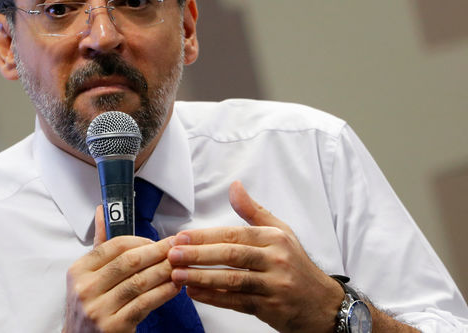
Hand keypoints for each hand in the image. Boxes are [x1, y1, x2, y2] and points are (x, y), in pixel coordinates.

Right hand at [63, 206, 180, 332]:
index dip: (140, 241)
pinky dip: (163, 293)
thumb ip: (99, 245)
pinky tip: (174, 287)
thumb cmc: (88, 306)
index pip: (114, 246)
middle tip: (176, 247)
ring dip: (164, 272)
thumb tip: (102, 212)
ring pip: (139, 282)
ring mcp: (99, 309)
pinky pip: (145, 304)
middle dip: (157, 252)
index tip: (158, 241)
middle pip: (129, 262)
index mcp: (78, 270)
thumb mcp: (86, 275)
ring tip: (180, 265)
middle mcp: (85, 288)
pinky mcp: (114, 327)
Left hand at [167, 181, 342, 332]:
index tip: (181, 237)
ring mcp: (274, 286)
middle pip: (232, 256)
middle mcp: (276, 260)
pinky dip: (214, 298)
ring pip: (233, 281)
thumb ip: (253, 211)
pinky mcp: (270, 308)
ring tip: (178, 276)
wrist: (323, 304)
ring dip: (202, 278)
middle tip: (173, 255)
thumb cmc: (295, 264)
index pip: (234, 235)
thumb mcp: (281, 232)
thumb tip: (235, 186)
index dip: (205, 237)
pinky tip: (195, 294)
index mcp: (274, 238)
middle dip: (199, 255)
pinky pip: (237, 302)